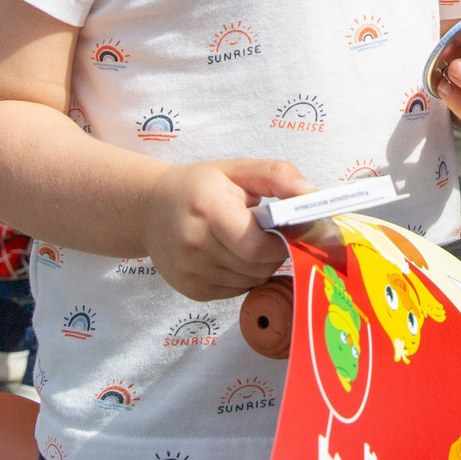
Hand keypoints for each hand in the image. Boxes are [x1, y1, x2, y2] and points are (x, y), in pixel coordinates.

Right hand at [140, 157, 308, 299]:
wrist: (149, 210)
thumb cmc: (198, 187)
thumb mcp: (237, 169)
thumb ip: (277, 175)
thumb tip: (311, 194)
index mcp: (208, 211)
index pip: (256, 247)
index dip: (282, 242)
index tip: (292, 228)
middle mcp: (195, 246)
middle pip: (257, 267)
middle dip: (275, 252)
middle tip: (273, 233)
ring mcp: (191, 273)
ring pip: (251, 281)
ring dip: (262, 265)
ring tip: (251, 241)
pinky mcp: (192, 290)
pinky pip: (236, 290)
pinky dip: (245, 275)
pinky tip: (235, 254)